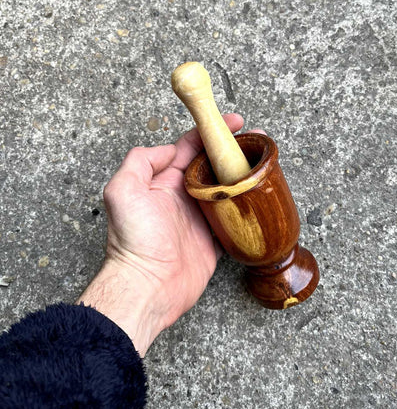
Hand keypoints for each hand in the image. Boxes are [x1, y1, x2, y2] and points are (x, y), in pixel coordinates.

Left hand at [78, 113, 243, 355]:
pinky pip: (233, 217)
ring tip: (262, 163)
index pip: (189, 148)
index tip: (232, 122)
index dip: (210, 132)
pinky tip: (259, 195)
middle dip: (231, 149)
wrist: (149, 286)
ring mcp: (199, 217)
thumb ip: (141, 161)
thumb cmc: (134, 241)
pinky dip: (245, 205)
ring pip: (226, 189)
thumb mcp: (122, 190)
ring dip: (242, 174)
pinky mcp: (214, 239)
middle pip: (212, 165)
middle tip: (254, 141)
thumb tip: (169, 150)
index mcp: (163, 181)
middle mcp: (182, 196)